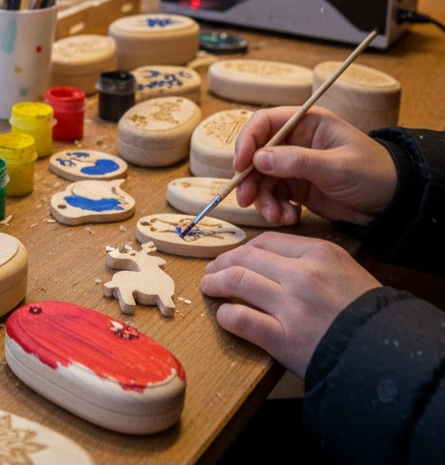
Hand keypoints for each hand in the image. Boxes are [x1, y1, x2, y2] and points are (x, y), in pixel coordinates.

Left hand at [200, 232, 380, 377]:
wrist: (387, 355)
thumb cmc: (367, 314)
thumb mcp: (345, 272)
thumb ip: (311, 262)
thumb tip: (270, 262)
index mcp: (319, 253)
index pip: (266, 242)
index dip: (242, 249)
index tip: (233, 256)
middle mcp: (302, 274)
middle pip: (246, 258)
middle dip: (222, 263)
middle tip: (212, 271)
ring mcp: (291, 305)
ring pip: (237, 281)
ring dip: (216, 283)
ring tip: (209, 287)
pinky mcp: (283, 337)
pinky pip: (240, 318)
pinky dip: (226, 315)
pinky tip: (224, 316)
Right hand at [232, 106, 396, 225]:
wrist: (394, 205)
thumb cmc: (374, 174)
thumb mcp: (337, 167)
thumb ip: (297, 162)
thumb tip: (258, 159)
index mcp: (307, 123)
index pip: (264, 123)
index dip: (247, 141)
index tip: (240, 164)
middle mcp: (295, 141)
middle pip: (256, 153)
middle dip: (250, 178)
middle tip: (245, 199)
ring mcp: (294, 165)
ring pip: (262, 178)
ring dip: (263, 198)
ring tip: (276, 215)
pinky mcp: (297, 187)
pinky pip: (274, 195)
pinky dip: (275, 208)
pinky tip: (288, 217)